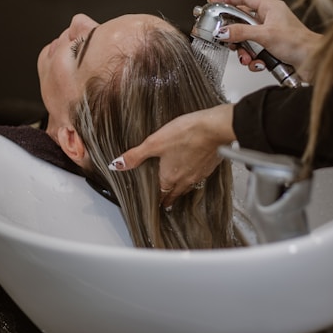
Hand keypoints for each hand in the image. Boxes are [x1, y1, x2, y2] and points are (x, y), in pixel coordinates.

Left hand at [109, 104, 235, 205]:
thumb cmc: (186, 134)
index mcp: (169, 177)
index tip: (155, 204)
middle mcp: (185, 180)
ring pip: (188, 186)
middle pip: (175, 193)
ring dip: (182, 188)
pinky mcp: (210, 166)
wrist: (214, 129)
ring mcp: (199, 174)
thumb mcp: (154, 142)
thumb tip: (117, 165)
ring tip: (177, 187)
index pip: (162, 195)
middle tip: (165, 201)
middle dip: (169, 197)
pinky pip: (200, 176)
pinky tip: (194, 168)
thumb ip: (135, 155)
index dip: (157, 200)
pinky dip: (194, 175)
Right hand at [209, 0, 322, 81]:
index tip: (214, 2)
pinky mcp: (271, 49)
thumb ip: (241, 33)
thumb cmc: (299, 43)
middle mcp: (269, 19)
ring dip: (244, 52)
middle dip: (234, 35)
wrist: (313, 62)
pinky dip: (254, 60)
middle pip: (241, 22)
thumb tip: (223, 31)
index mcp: (270, 8)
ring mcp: (270, 34)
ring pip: (246, 41)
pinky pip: (254, 53)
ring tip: (247, 58)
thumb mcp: (265, 35)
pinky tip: (259, 64)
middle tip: (228, 40)